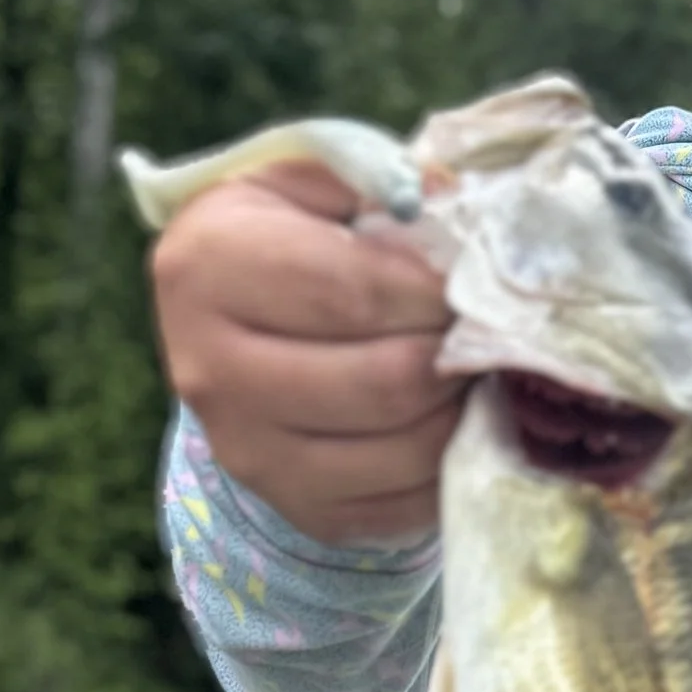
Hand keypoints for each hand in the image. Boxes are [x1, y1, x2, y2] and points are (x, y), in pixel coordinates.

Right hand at [150, 159, 461, 546]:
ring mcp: (249, 453)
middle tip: (483, 328)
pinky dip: (453, 464)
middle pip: (383, 382)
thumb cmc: (293, 235)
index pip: (350, 292)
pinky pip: (407, 504)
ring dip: (463, 409)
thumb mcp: (317, 183)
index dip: (433, 290)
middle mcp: (210, 371)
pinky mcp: (299, 510)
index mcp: (208, 267)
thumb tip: (458, 207)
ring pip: (404, 449)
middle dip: (455, 353)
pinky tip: (458, 419)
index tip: (471, 279)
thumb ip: (380, 181)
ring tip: (474, 368)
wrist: (238, 327)